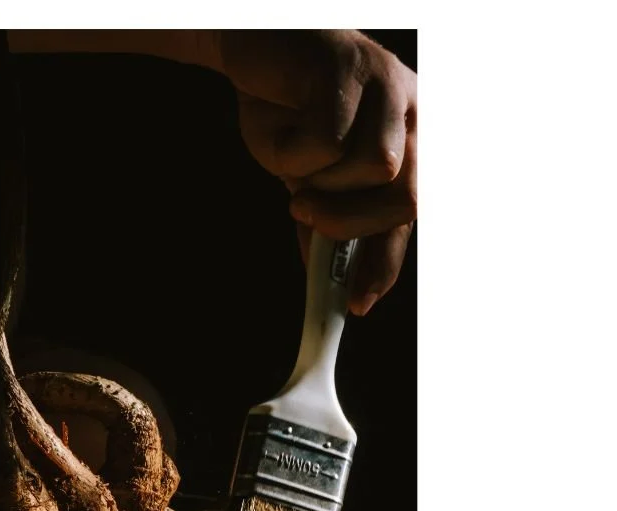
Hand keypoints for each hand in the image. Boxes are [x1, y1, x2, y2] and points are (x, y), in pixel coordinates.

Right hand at [216, 30, 416, 314]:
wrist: (252, 51)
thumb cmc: (286, 113)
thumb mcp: (308, 183)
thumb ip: (326, 225)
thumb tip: (326, 283)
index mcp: (411, 142)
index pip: (409, 215)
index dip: (384, 264)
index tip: (357, 305)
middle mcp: (412, 113)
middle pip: (408, 198)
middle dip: (350, 224)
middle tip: (302, 215)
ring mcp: (389, 87)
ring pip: (374, 170)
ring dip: (319, 179)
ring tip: (291, 161)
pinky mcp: (353, 69)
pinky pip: (329, 141)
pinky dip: (293, 151)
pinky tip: (282, 128)